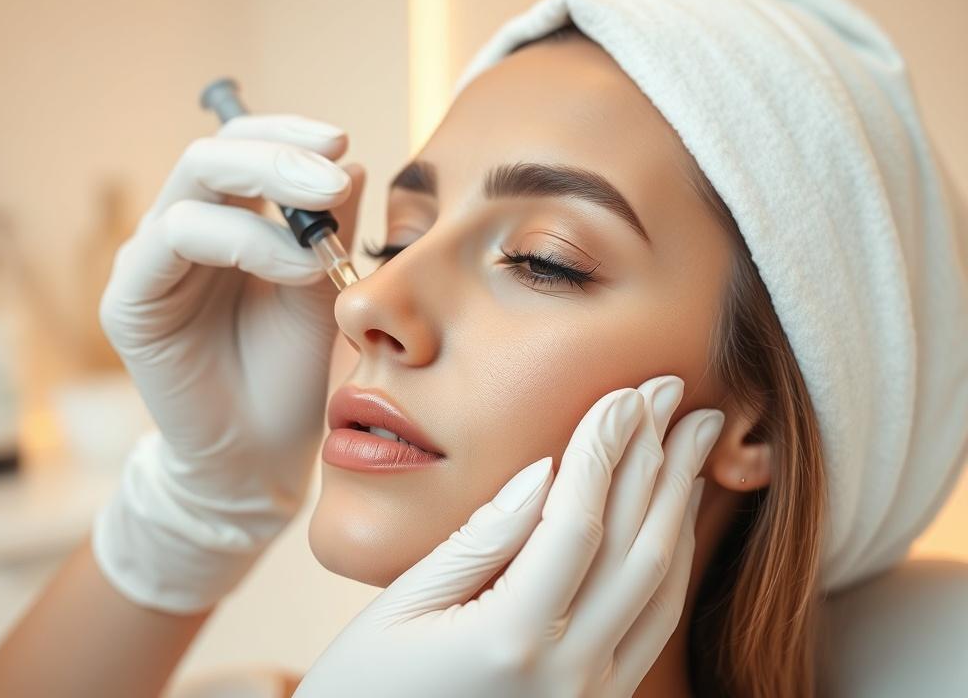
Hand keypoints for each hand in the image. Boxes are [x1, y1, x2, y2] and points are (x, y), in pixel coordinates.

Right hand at [92, 113, 364, 612]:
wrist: (262, 454)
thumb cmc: (291, 372)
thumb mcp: (323, 289)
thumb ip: (330, 229)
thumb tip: (349, 161)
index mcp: (225, 219)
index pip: (244, 147)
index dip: (288, 134)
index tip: (341, 142)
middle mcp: (181, 229)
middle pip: (214, 151)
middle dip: (280, 154)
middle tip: (335, 169)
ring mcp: (151, 260)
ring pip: (193, 182)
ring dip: (270, 196)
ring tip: (326, 247)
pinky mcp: (130, 299)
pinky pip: (176, 238)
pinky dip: (244, 241)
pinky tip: (296, 269)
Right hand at [294, 375, 723, 697]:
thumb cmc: (365, 689)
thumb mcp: (402, 608)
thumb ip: (479, 541)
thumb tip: (543, 471)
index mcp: (508, 641)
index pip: (577, 521)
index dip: (603, 448)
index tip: (623, 392)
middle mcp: (568, 675)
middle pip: (636, 545)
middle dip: (657, 457)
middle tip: (672, 390)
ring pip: (660, 585)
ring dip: (678, 502)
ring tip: (692, 438)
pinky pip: (655, 623)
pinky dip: (671, 558)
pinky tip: (673, 513)